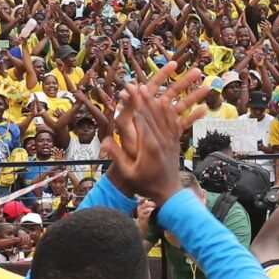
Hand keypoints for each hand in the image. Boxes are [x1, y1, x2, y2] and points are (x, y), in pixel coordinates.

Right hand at [101, 64, 204, 202]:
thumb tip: (103, 141)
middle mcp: (161, 140)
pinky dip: (169, 112)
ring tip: (150, 89)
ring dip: (155, 101)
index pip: (141, 118)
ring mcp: (170, 141)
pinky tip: (167, 103)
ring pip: (163, 116)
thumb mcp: (128, 173)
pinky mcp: (175, 143)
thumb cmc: (145, 185)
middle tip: (136, 85)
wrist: (169, 194)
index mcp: (148, 145)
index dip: (134, 102)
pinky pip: (173, 123)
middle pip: (152, 114)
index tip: (129, 90)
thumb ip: (117, 155)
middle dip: (143, 98)